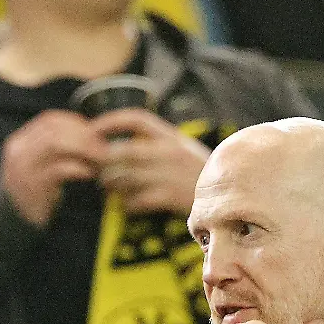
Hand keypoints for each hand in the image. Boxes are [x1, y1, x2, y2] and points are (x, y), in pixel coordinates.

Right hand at [0, 110, 108, 225]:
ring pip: (54, 144)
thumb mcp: (39, 165)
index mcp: (21, 141)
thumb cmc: (34, 193)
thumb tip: (91, 135)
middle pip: (53, 129)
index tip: (96, 133)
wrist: (13, 223)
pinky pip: (58, 170)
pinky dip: (78, 168)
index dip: (76, 123)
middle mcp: (19, 150)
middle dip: (83, 135)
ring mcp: (23, 168)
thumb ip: (58, 149)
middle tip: (104, 146)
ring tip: (100, 158)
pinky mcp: (33, 187)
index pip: (50, 120)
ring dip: (83, 148)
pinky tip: (89, 173)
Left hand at [91, 108, 208, 214]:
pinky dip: (127, 203)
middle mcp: (170, 152)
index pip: (137, 119)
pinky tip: (127, 204)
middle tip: (95, 167)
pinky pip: (136, 200)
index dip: (111, 121)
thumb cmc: (201, 174)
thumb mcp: (183, 150)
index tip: (92, 129)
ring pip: (126, 177)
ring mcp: (170, 174)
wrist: (230, 197)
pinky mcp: (170, 197)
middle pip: (124, 152)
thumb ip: (158, 145)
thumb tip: (121, 149)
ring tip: (106, 185)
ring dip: (111, 183)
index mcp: (172, 137)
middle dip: (104, 161)